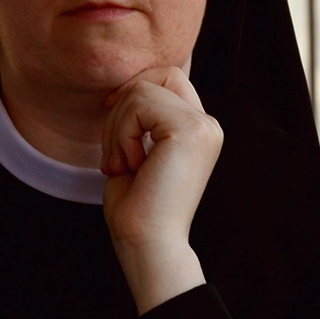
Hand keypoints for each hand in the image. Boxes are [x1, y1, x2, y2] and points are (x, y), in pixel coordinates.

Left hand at [99, 66, 222, 313]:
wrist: (147, 242)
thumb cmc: (136, 205)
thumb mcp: (139, 150)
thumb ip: (142, 119)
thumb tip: (125, 88)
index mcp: (200, 129)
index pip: (169, 77)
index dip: (135, 86)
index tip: (110, 111)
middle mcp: (209, 124)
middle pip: (157, 76)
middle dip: (122, 105)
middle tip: (114, 151)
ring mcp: (203, 126)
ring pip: (141, 90)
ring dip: (116, 128)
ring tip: (120, 165)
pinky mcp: (189, 130)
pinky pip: (138, 105)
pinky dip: (121, 134)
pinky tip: (129, 166)